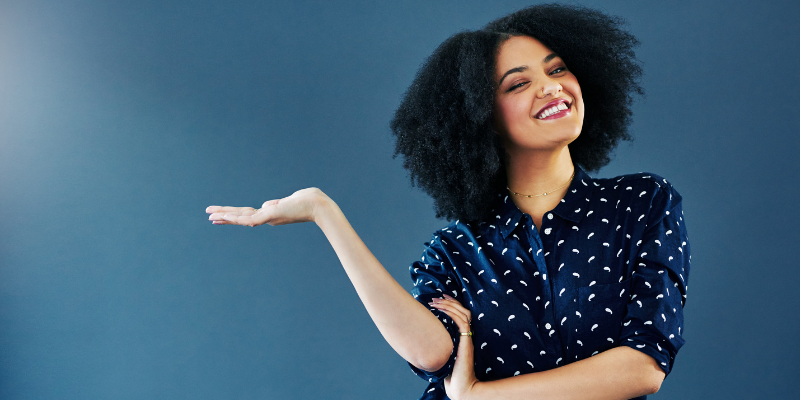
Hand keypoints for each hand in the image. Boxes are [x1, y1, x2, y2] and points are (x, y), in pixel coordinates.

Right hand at [206, 187, 330, 226]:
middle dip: (224, 216)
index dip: (234, 214)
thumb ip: (275, 203)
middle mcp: (267, 218)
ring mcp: (267, 218)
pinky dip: (235, 218)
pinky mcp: (269, 217)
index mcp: (270, 214)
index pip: (248, 213)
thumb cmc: (308, 202)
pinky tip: (224, 216)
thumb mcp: (288, 200)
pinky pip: (248, 219)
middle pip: (241, 216)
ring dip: (224, 217)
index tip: (222, 215)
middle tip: (208, 216)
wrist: (319, 206)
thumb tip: (266, 204)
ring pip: (241, 218)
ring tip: (209, 216)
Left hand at [430, 294, 478, 399]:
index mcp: (463, 336)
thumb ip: (438, 343)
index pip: (460, 314)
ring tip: (435, 302)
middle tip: (434, 298)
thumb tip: (420, 336)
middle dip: (448, 302)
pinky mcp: (467, 341)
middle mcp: (467, 334)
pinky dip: (452, 314)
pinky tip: (441, 311)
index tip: (440, 298)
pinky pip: (462, 322)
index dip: (451, 304)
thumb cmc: (450, 372)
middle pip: (462, 310)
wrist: (460, 385)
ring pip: (462, 314)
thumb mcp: (443, 353)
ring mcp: (467, 337)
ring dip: (448, 306)